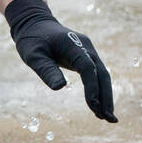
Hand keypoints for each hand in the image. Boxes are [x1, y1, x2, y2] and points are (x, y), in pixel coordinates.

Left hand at [4, 0, 116, 122]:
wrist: (35, 24)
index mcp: (74, 45)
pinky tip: (98, 106)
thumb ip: (46, 69)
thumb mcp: (33, 55)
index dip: (92, 87)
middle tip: (108, 119)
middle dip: (106, 97)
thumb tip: (60, 88)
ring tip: (107, 118)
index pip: (88, 68)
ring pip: (103, 76)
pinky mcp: (86, 57)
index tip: (93, 106)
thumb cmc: (32, 40)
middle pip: (102, 74)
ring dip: (106, 97)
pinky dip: (99, 90)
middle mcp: (86, 48)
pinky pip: (96, 75)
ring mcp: (88, 52)